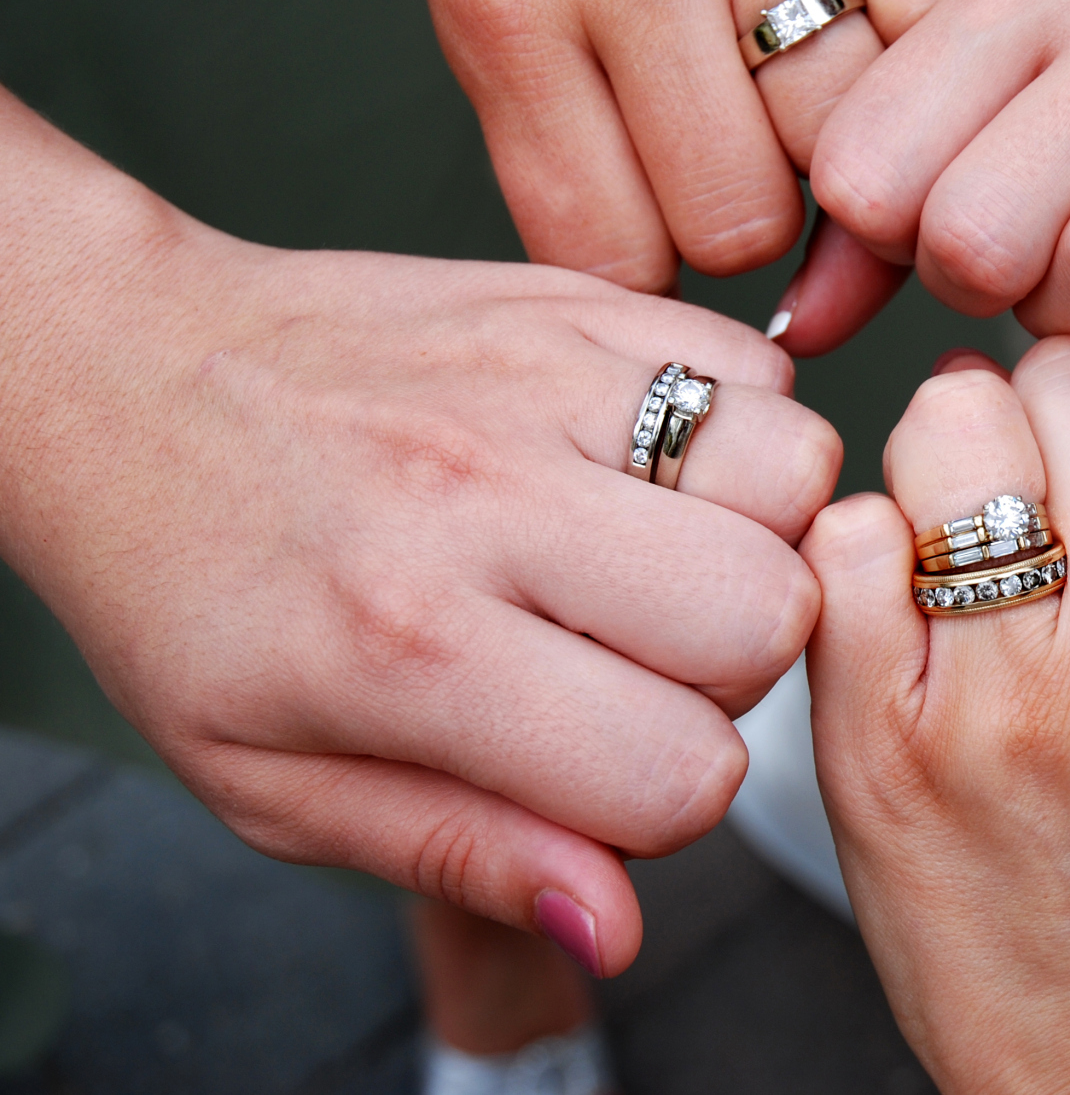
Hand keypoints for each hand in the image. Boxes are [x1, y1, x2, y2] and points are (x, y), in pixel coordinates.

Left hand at [0, 97, 840, 973]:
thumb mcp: (269, 778)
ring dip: (755, 534)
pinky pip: (759, 366)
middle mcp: (488, 497)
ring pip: (795, 471)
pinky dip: (738, 426)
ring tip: (654, 549)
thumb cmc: (185, 582)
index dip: (667, 797)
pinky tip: (647, 463)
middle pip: (768, 616)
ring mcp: (542, 376)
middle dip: (734, 668)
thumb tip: (615, 926)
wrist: (121, 369)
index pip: (678, 770)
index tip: (605, 766)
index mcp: (406, 642)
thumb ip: (457, 851)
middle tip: (636, 655)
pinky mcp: (573, 297)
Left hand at [411, 0, 969, 347]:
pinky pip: (936, 33)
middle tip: (753, 168)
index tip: (679, 246)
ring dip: (850, 157)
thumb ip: (551, 129)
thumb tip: (661, 286)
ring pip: (851, 141)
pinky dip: (928, 74)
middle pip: (739, 216)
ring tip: (820, 110)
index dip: (658, 278)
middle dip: (755, 224)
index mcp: (507, 4)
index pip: (610, 249)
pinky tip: (889, 56)